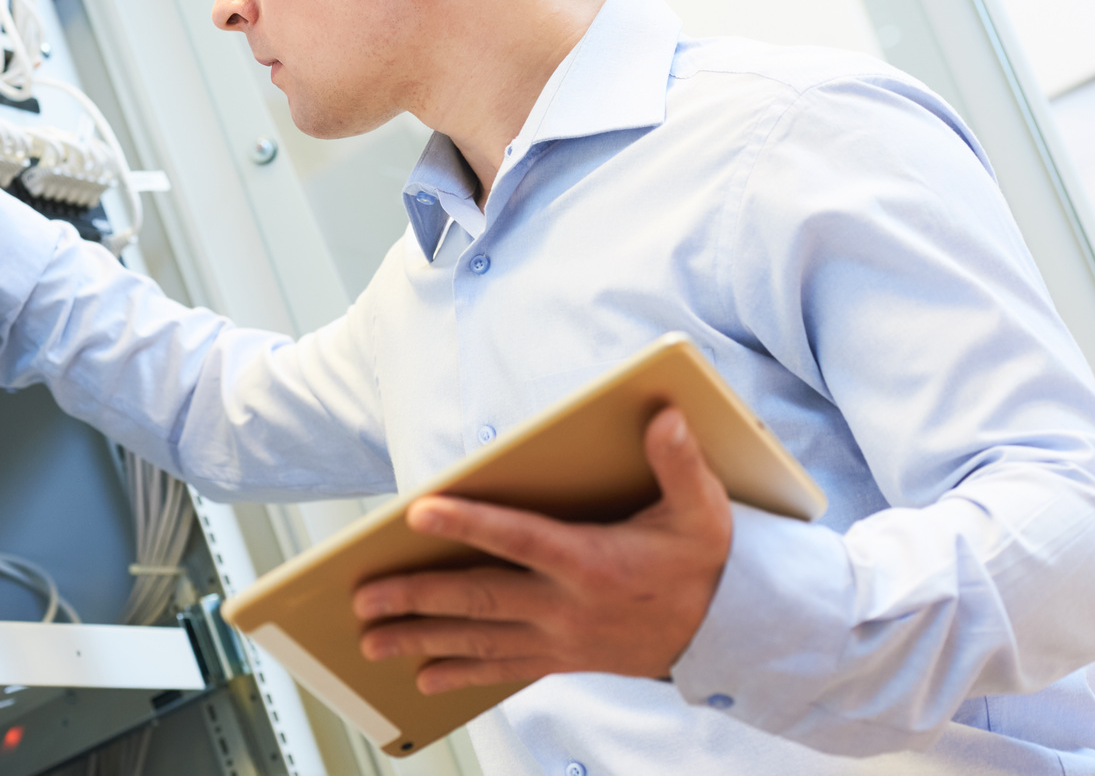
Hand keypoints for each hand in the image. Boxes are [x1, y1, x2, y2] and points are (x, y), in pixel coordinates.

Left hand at [352, 407, 732, 694]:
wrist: (728, 634)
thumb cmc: (705, 561)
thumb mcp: (703, 509)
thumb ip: (678, 462)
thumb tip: (663, 415)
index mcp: (593, 562)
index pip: (520, 538)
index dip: (469, 523)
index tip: (419, 512)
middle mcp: (569, 606)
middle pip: (481, 600)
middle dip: (418, 598)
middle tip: (365, 598)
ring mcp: (562, 639)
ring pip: (481, 641)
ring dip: (422, 640)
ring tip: (371, 642)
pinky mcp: (563, 659)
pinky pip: (503, 671)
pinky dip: (461, 675)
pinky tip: (424, 679)